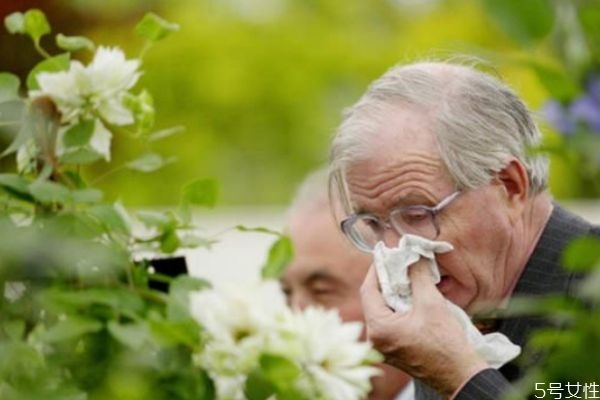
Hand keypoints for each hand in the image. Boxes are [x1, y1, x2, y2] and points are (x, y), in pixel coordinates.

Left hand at [360, 259, 487, 396]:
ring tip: (408, 278)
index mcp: (378, 328)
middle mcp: (375, 339)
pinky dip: (400, 307)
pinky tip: (412, 297)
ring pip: (384, 310)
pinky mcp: (394, 348)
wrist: (460, 375)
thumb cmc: (446, 344)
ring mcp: (384, 346)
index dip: (377, 270)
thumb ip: (418, 276)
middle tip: (398, 263)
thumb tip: (412, 256)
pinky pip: (391, 321)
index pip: (368, 290)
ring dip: (395, 293)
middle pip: (375, 300)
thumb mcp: (431, 303)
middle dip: (388, 280)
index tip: (385, 254)